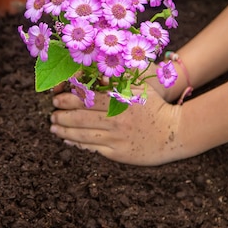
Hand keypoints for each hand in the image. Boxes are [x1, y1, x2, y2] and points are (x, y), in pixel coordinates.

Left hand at [49, 88, 183, 165]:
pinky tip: (68, 139)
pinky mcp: (118, 153)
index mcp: (119, 102)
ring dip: (65, 130)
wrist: (175, 132)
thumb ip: (117, 81)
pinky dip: (77, 143)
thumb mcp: (138, 88)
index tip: (56, 98)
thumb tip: (94, 74)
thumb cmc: (155, 106)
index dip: (68, 99)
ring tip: (53, 126)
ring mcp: (116, 138)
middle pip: (81, 117)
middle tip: (52, 112)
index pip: (87, 99)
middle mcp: (115, 120)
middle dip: (62, 115)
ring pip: (83, 134)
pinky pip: (92, 148)